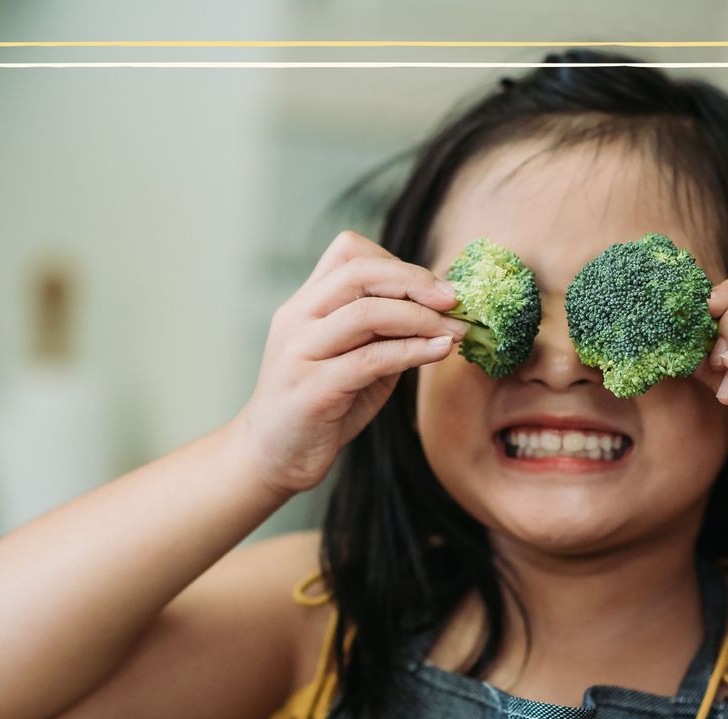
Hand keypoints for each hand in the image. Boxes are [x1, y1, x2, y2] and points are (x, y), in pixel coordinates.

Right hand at [234, 230, 468, 497]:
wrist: (273, 457)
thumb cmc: (320, 406)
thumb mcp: (354, 360)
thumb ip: (385, 333)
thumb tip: (442, 311)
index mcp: (304, 304)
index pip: (348, 252)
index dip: (397, 262)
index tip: (435, 287)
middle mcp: (296, 319)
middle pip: (359, 272)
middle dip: (415, 281)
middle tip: (454, 300)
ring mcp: (300, 352)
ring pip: (366, 313)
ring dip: (421, 318)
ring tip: (454, 331)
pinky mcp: (312, 389)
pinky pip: (371, 359)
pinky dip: (413, 351)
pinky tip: (439, 352)